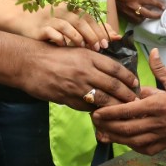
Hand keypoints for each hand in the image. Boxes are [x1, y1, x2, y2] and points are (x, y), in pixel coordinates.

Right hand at [16, 2, 109, 49]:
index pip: (90, 17)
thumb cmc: (51, 23)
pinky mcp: (40, 28)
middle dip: (92, 35)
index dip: (100, 29)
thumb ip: (91, 28)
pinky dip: (61, 40)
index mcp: (71, 8)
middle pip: (81, 21)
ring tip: (85, 49)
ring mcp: (50, 18)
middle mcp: (62, 11)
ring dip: (78, 38)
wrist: (22, 19)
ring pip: (68, 26)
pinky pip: (52, 33)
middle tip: (99, 48)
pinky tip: (66, 48)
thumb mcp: (71, 22)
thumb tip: (115, 35)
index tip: (108, 42)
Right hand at [24, 44, 138, 109]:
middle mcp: (85, 71)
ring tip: (124, 111)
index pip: (116, 68)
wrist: (29, 63)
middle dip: (127, 95)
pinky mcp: (68, 99)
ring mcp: (77, 86)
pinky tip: (104, 115)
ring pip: (103, 100)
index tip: (136, 84)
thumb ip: (93, 60)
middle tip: (136, 101)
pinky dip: (97, 111)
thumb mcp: (76, 51)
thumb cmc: (53, 55)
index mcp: (89, 57)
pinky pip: (87, 107)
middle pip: (113, 85)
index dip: (128, 77)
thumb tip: (111, 71)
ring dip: (116, 106)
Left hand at [92, 49, 165, 153]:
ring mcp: (162, 135)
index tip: (95, 112)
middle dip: (107, 127)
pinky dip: (132, 145)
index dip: (109, 113)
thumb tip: (152, 51)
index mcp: (157, 104)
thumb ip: (159, 68)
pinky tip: (126, 140)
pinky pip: (145, 148)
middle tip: (95, 122)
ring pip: (132, 141)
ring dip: (116, 138)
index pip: (126, 110)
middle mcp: (157, 122)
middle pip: (125, 129)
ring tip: (104, 133)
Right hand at [112, 0, 163, 23]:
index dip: (158, 5)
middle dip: (155, 15)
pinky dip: (139, 19)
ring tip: (150, 16)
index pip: (151, 2)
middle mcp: (134, 6)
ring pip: (141, 19)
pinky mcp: (125, 15)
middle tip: (160, 15)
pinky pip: (134, 20)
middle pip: (147, 14)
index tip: (164, 7)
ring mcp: (129, 12)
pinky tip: (141, 17)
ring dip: (146, 18)